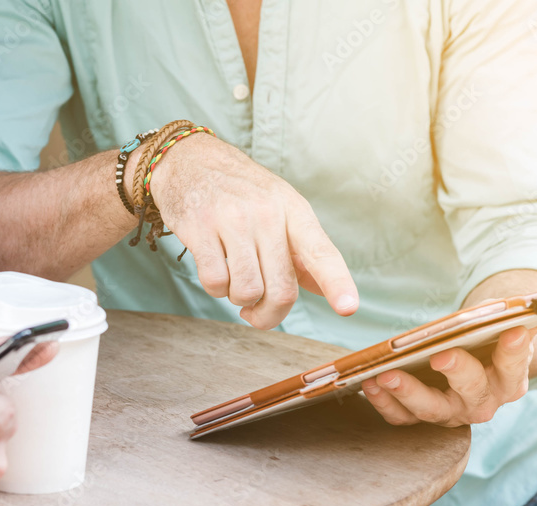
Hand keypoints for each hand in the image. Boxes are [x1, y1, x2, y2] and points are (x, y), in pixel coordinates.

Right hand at [148, 133, 358, 328]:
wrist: (188, 159)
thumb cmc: (240, 192)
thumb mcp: (279, 208)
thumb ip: (303, 251)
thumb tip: (329, 291)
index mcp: (293, 209)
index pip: (321, 252)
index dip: (337, 283)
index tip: (348, 308)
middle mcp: (267, 213)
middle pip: (281, 289)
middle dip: (268, 314)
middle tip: (256, 313)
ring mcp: (232, 220)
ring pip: (246, 292)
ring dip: (238, 299)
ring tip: (232, 280)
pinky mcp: (199, 229)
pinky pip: (215, 283)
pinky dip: (214, 289)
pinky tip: (214, 270)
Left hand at [361, 327, 533, 426]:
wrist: (465, 364)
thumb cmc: (485, 341)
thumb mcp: (502, 327)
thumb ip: (517, 316)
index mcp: (510, 379)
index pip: (514, 366)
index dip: (514, 351)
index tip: (514, 331)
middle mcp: (482, 402)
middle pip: (472, 392)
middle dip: (458, 372)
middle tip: (442, 355)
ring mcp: (450, 414)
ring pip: (431, 409)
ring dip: (407, 392)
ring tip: (387, 374)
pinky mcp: (419, 417)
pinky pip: (401, 417)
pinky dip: (384, 402)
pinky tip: (370, 383)